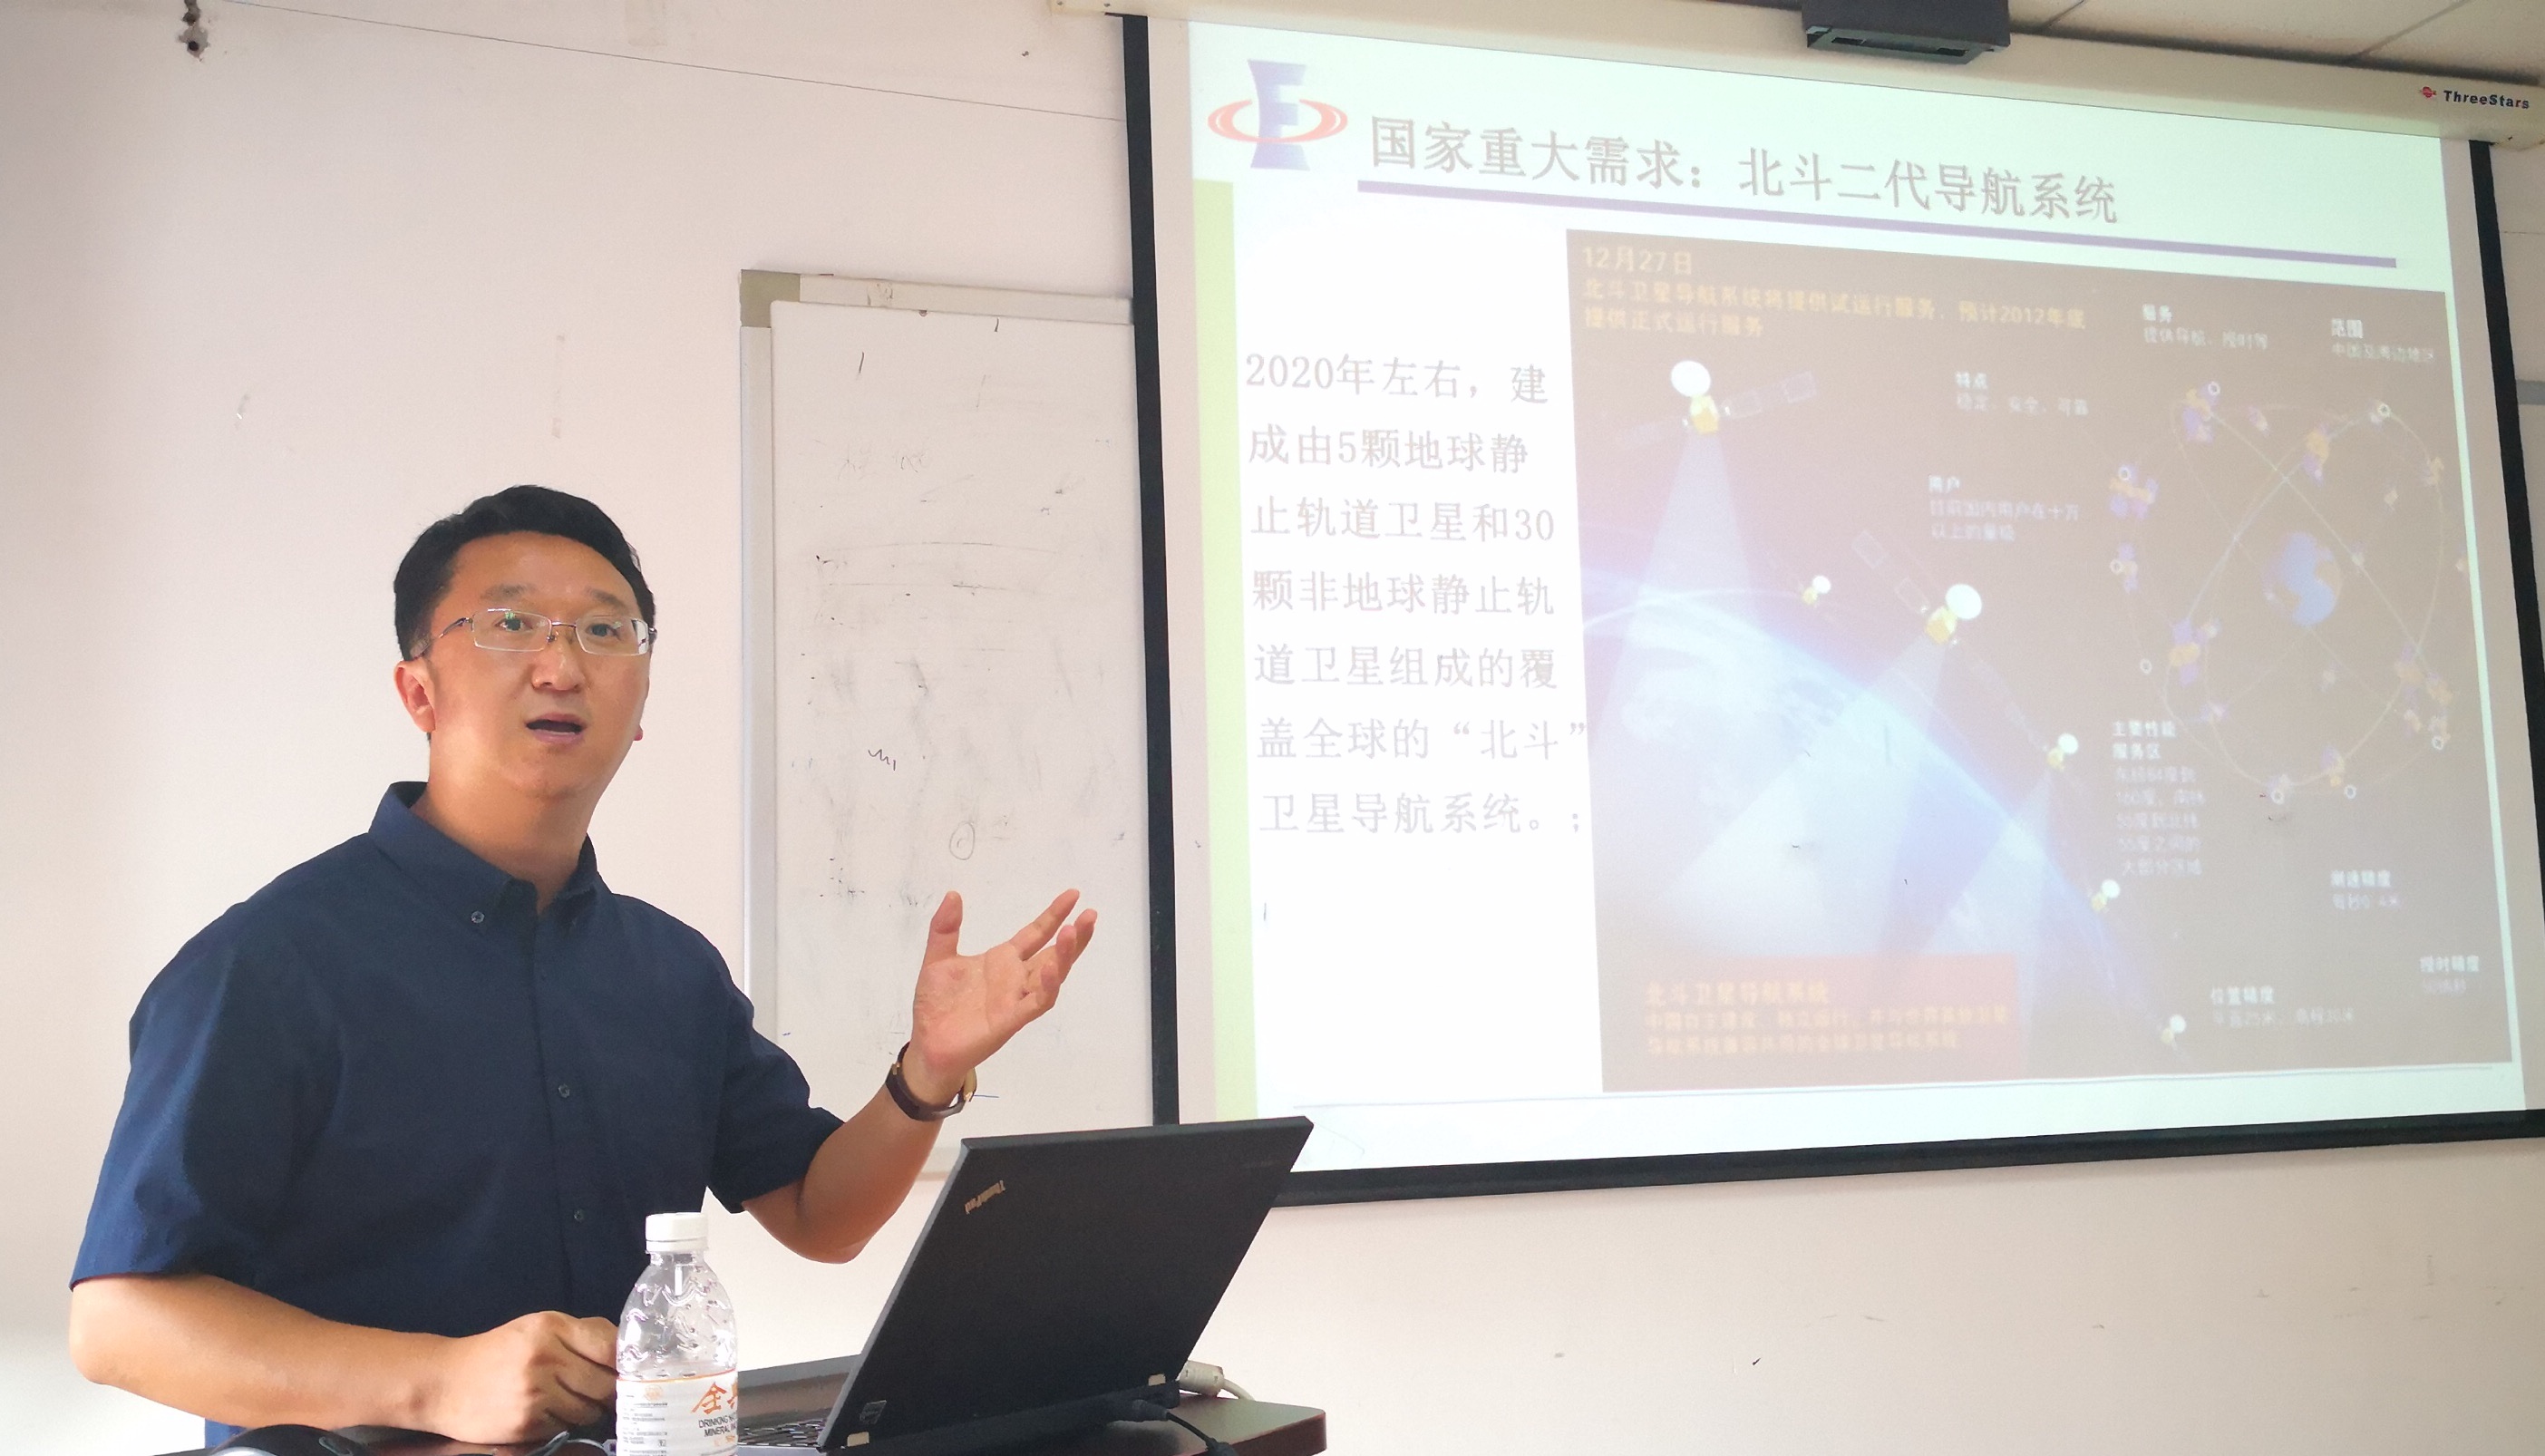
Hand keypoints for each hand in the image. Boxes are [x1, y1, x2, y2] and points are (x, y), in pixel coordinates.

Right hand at [420, 1310, 617, 1442]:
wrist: (443, 1383)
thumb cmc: (497, 1352)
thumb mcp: (536, 1328)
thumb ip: (579, 1334)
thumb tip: (624, 1350)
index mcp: (551, 1328)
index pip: (610, 1346)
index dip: (625, 1361)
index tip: (629, 1369)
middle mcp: (545, 1358)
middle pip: (606, 1384)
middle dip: (609, 1390)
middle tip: (600, 1390)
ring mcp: (535, 1394)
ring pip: (590, 1411)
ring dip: (587, 1409)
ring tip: (568, 1400)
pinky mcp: (527, 1424)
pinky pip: (566, 1427)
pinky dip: (563, 1423)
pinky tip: (546, 1412)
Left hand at [906, 890, 1096, 1102]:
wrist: (928, 1044)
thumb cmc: (936, 1003)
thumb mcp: (937, 958)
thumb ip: (944, 928)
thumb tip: (953, 894)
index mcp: (1002, 961)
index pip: (1035, 934)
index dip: (1053, 915)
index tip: (1073, 895)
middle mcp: (1016, 978)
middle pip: (1054, 953)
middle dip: (1074, 935)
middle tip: (1091, 915)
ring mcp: (1017, 999)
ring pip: (1052, 976)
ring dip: (1065, 955)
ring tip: (1073, 932)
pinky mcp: (1012, 1019)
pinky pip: (1036, 1002)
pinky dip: (1047, 986)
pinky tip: (1052, 968)